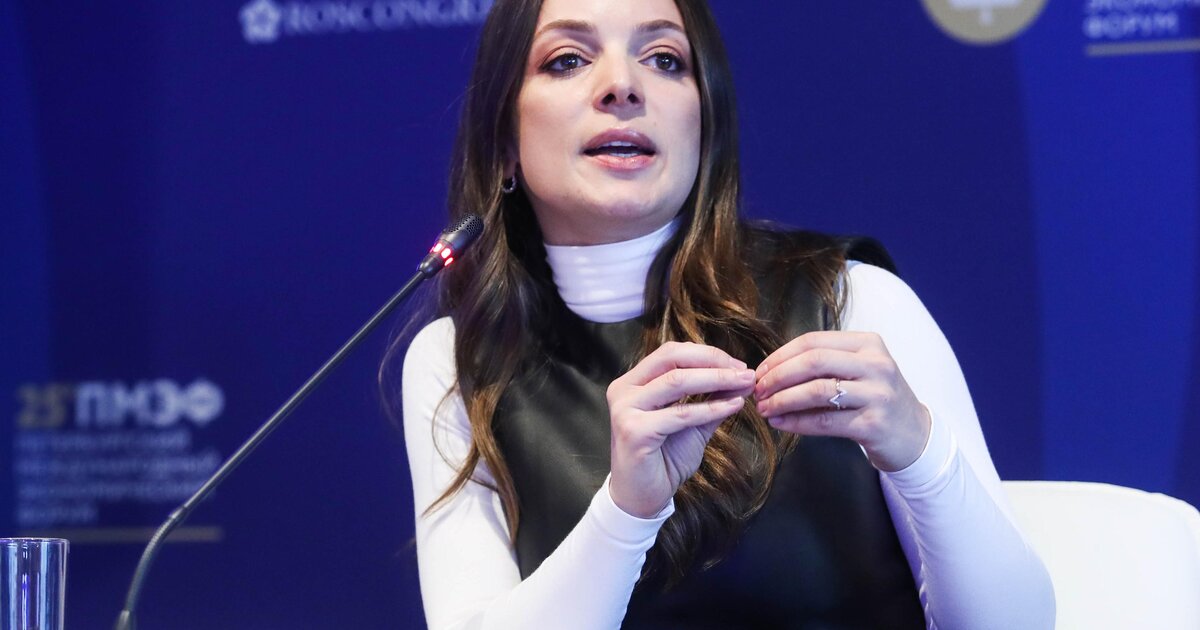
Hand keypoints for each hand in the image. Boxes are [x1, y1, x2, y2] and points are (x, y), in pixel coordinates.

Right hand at [607, 342, 755, 517]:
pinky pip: (681, 414)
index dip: (707, 354)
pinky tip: (734, 406)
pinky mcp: (634, 431)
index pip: (671, 353)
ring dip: (717, 380)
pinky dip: (711, 408)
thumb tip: (741, 377)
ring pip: (677, 382)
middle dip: (713, 361)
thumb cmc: (664, 458)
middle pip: (672, 358)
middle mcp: (625, 390)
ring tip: (745, 384)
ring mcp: (626, 409)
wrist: (643, 496)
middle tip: (744, 371)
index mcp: (634, 382)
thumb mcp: (692, 422)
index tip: (738, 365)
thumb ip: (712, 398)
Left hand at [753, 331, 930, 471]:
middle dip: (778, 376)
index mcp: (868, 343)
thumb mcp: (859, 370)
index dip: (781, 355)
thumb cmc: (876, 398)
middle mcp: (875, 364)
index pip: (813, 341)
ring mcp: (877, 394)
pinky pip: (825, 421)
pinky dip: (796, 422)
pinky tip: (780, 423)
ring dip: (783, 400)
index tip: (760, 370)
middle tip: (757, 390)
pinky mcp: (873, 424)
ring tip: (764, 408)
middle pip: (813, 362)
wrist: (914, 435)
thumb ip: (824, 363)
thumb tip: (772, 370)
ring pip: (817, 391)